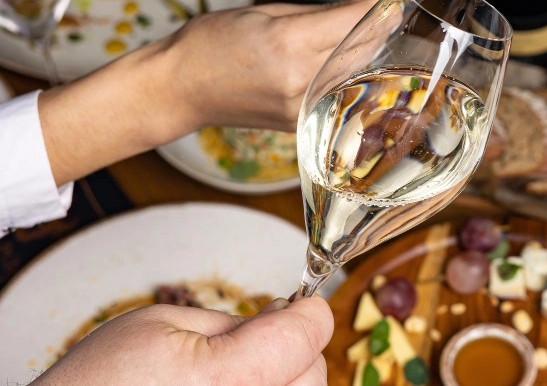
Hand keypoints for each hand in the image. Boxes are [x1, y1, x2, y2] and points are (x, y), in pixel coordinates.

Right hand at [37, 297, 332, 385]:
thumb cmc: (98, 384)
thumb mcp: (160, 325)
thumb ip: (231, 322)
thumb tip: (282, 314)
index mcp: (222, 379)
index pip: (304, 336)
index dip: (306, 311)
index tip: (297, 304)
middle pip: (312, 374)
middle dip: (296, 347)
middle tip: (259, 338)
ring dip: (285, 378)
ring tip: (240, 371)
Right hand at [40, 0, 373, 185]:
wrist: (178, 90)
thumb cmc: (211, 42)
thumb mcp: (264, 12)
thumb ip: (318, 12)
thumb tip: (363, 2)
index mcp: (288, 43)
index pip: (355, 23)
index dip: (380, 8)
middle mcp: (300, 79)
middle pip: (364, 50)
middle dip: (381, 27)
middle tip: (391, 9)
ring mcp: (302, 106)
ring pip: (359, 75)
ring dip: (372, 53)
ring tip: (377, 32)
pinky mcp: (301, 123)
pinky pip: (341, 95)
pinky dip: (354, 76)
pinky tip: (357, 61)